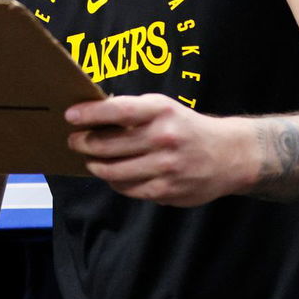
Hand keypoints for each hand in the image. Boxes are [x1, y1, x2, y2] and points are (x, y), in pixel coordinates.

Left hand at [65, 94, 242, 206]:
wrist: (228, 155)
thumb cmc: (185, 127)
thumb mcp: (164, 108)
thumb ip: (132, 111)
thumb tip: (90, 115)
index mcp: (161, 112)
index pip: (118, 111)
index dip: (90, 114)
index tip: (70, 116)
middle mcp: (163, 139)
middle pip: (107, 145)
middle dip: (83, 143)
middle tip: (74, 141)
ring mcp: (165, 167)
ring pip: (112, 171)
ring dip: (95, 165)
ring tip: (90, 160)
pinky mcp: (166, 190)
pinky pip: (127, 188)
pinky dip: (114, 181)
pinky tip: (113, 174)